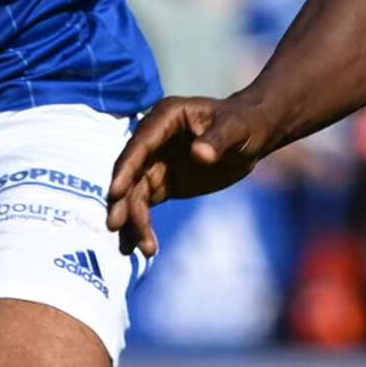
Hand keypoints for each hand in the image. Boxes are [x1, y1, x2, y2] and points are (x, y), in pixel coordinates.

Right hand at [108, 95, 273, 258]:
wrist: (250, 136)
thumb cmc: (243, 124)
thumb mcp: (235, 129)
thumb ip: (218, 140)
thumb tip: (200, 153)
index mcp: (165, 118)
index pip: (139, 145)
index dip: (126, 168)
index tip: (116, 193)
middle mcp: (152, 140)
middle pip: (131, 173)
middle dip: (123, 201)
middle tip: (115, 227)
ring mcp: (153, 163)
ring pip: (134, 195)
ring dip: (134, 221)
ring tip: (145, 248)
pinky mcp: (160, 183)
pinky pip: (144, 207)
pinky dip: (142, 226)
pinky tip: (146, 247)